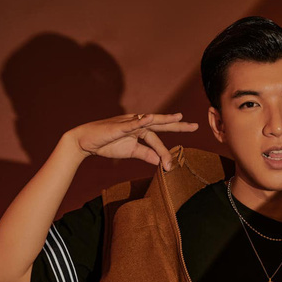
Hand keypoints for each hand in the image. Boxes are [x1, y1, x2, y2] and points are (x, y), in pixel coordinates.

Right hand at [68, 112, 198, 168]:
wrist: (86, 142)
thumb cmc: (107, 144)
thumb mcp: (130, 151)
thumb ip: (146, 154)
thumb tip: (160, 161)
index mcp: (140, 130)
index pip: (159, 138)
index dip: (167, 151)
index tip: (174, 164)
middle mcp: (137, 123)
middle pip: (160, 123)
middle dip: (177, 124)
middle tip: (194, 126)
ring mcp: (128, 123)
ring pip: (149, 123)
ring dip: (164, 120)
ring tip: (178, 117)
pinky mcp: (118, 126)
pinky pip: (131, 123)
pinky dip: (140, 121)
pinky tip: (149, 118)